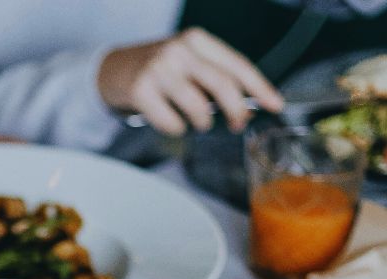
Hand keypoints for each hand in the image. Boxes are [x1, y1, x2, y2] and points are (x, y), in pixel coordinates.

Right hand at [98, 27, 282, 135]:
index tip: (275, 104)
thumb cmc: (157, 69)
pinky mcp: (141, 90)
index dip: (259, 87)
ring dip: (203, 123)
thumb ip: (213, 75)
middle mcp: (179, 50)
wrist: (112, 69)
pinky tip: (171, 122)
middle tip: (237, 124)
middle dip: (236, 111)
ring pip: (198, 107)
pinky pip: (172, 122)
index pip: (237, 65)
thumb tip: (245, 103)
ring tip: (198, 122)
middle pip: (223, 85)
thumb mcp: (187, 60)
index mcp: (197, 40)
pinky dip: (176, 129)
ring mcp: (158, 69)